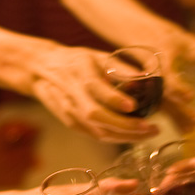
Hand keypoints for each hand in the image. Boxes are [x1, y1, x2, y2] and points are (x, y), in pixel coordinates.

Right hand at [29, 45, 161, 142]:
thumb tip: (147, 78)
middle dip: (126, 126)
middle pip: (97, 116)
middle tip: (151, 127)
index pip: (96, 89)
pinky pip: (95, 136)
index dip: (114, 99)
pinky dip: (115, 138)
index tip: (133, 105)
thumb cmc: (75, 61)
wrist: (43, 69)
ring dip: (125, 136)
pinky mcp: (71, 123)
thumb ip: (121, 67)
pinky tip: (132, 135)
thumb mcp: (97, 56)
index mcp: (79, 72)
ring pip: (97, 131)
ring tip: (148, 133)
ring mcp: (70, 112)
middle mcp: (73, 94)